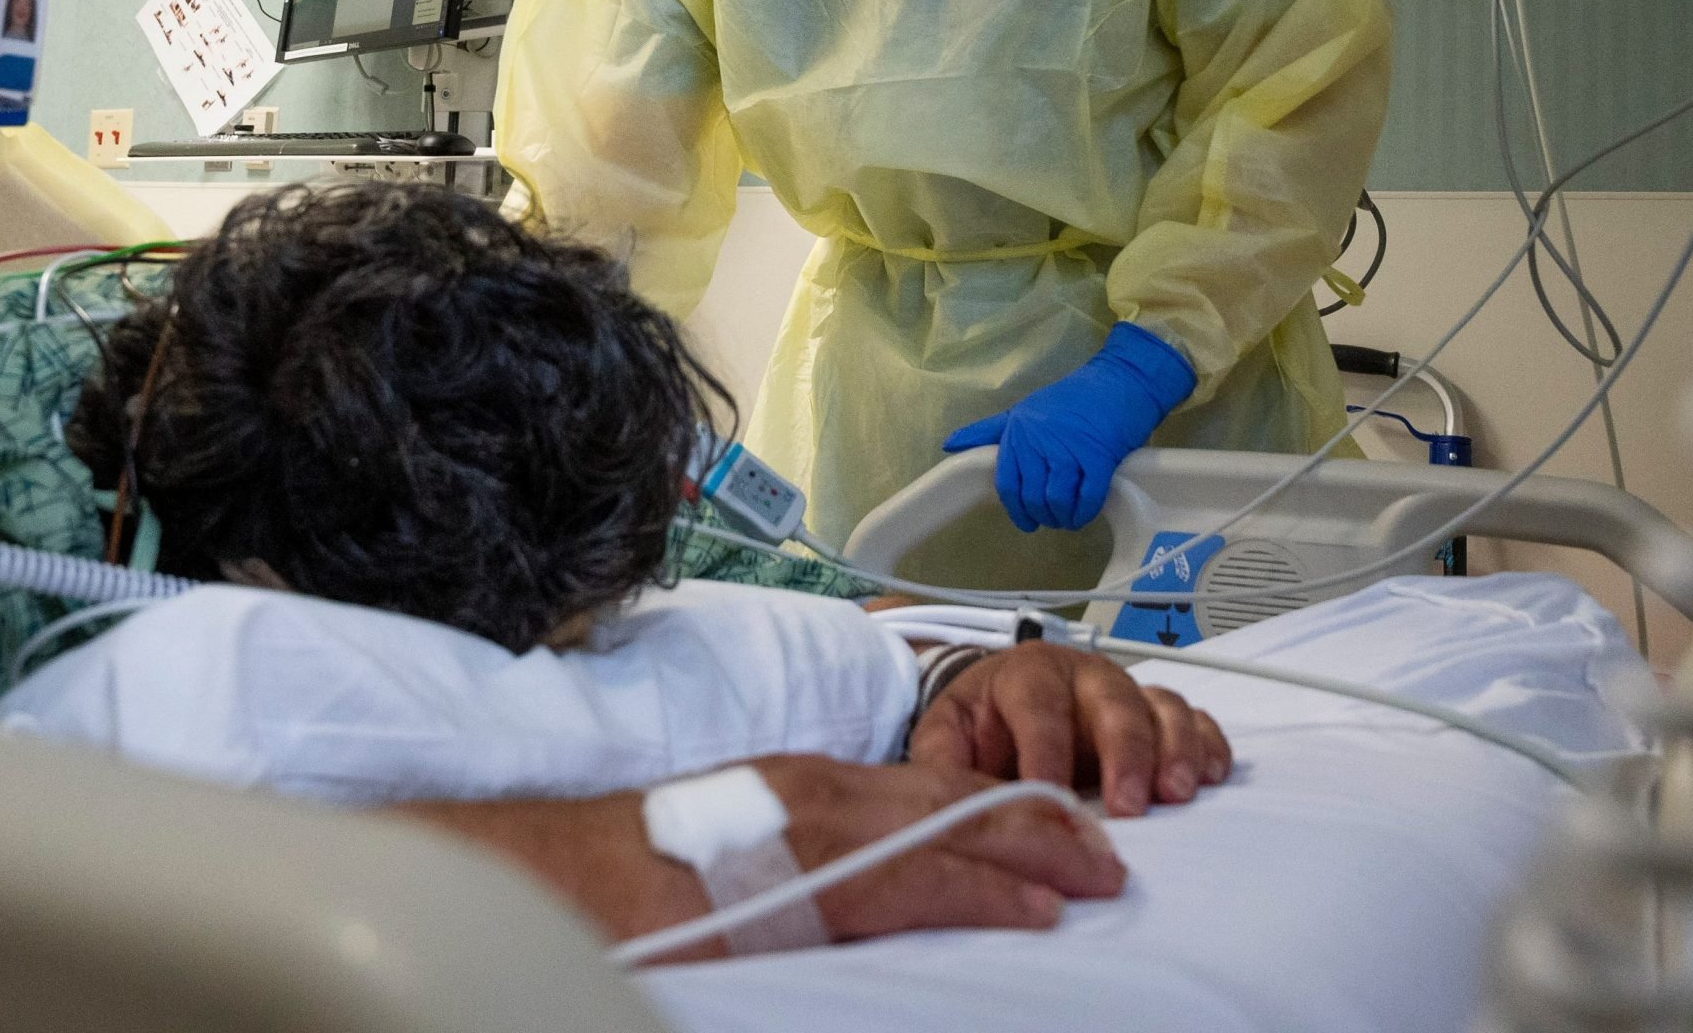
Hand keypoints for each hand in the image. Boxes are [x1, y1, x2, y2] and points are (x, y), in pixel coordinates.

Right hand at [402, 755, 1123, 958]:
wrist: (586, 873)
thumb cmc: (651, 869)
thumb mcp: (747, 840)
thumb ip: (808, 848)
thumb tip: (848, 879)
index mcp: (816, 783)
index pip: (931, 787)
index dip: (1001, 804)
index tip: (1054, 824)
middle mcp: (833, 790)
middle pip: (962, 799)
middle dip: (1042, 822)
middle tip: (1106, 853)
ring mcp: (831, 831)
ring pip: (961, 832)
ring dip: (1039, 854)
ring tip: (1097, 876)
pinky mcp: (823, 880)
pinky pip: (925, 884)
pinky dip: (989, 893)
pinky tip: (1034, 909)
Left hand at [908, 643, 1230, 816]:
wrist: (1003, 706)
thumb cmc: (980, 724)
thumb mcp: (946, 732)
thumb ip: (941, 757)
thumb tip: (948, 796)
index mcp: (1027, 673)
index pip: (1040, 707)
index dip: (1047, 751)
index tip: (1051, 796)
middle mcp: (1083, 675)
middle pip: (1114, 700)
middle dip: (1125, 753)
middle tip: (1130, 806)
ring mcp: (1126, 693)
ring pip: (1163, 706)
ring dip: (1176, 749)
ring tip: (1178, 794)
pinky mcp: (1157, 715)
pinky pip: (1195, 719)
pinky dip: (1209, 744)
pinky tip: (1214, 776)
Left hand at [942, 322, 1194, 530]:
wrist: (1121, 380)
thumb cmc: (1074, 397)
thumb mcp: (1025, 409)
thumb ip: (989, 430)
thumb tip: (949, 445)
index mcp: (1019, 432)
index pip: (1007, 483)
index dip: (1016, 509)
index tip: (1027, 521)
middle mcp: (1039, 443)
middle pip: (1032, 496)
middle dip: (1042, 515)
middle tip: (1053, 519)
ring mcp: (1069, 451)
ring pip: (1057, 500)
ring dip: (1062, 518)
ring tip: (1068, 519)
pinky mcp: (1099, 458)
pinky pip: (1087, 498)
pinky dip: (1084, 513)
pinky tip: (1084, 515)